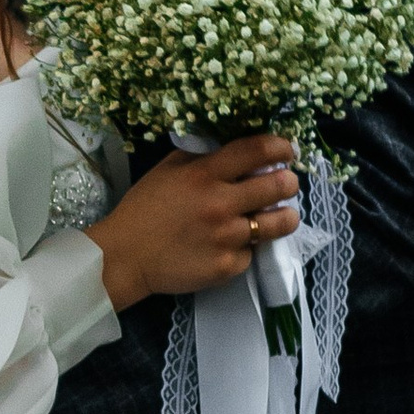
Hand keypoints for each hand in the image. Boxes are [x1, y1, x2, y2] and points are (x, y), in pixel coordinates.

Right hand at [94, 133, 299, 313]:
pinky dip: (246, 248)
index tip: (286, 151)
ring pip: (280, 223)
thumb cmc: (144, 209)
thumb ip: (202, 157)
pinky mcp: (228, 267)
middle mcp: (221, 204)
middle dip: (288, 182)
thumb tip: (235, 147)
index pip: (258, 151)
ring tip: (279, 216)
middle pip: (280, 186)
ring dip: (284, 216)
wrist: (125, 257)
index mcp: (204, 175)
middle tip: (284, 184)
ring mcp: (227, 238)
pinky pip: (253, 253)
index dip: (281, 147)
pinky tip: (229, 246)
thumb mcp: (167, 170)